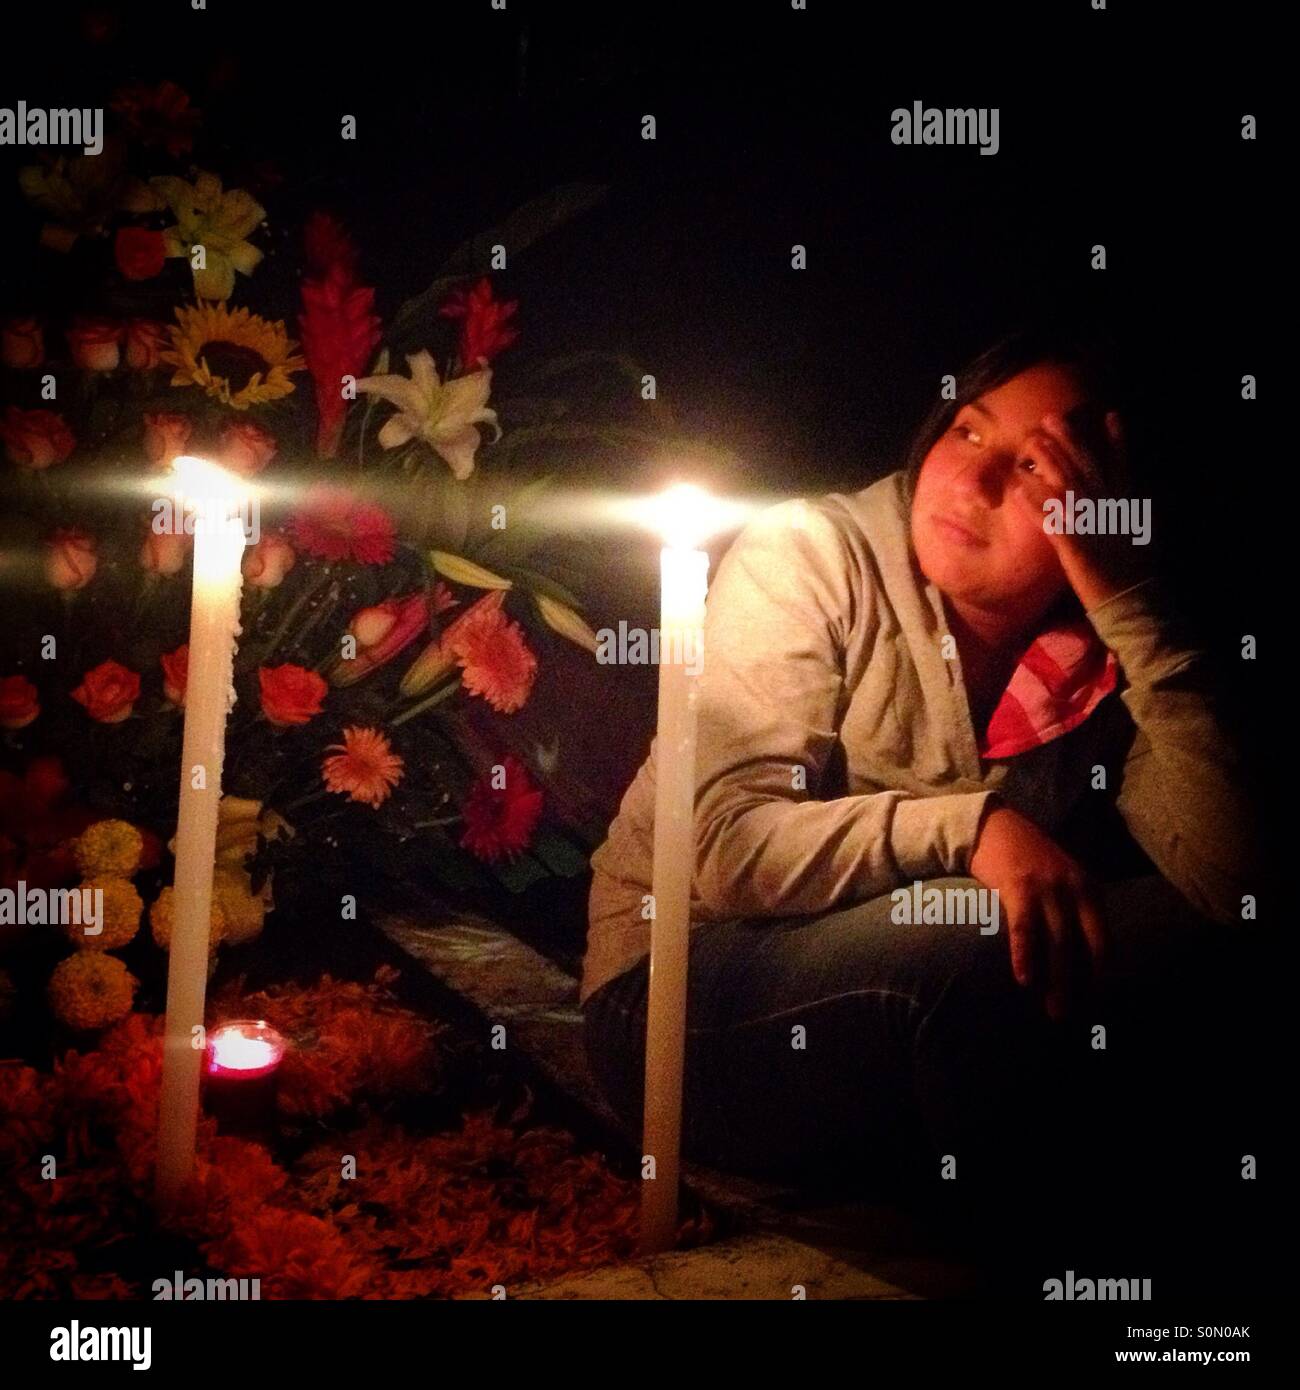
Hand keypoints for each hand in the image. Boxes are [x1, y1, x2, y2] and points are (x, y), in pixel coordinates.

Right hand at [969, 805, 1107, 1020]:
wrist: (994, 826)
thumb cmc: (1025, 859)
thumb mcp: (1062, 880)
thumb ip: (1073, 909)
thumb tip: (1076, 956)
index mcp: (1089, 891)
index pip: (1104, 942)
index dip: (1101, 976)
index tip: (1093, 1003)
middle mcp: (1075, 891)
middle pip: (1085, 949)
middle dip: (1080, 986)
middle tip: (1071, 1015)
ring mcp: (1048, 889)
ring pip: (1059, 944)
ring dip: (1058, 981)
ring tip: (1054, 1009)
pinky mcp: (1019, 887)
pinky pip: (1026, 929)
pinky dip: (1026, 956)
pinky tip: (1025, 979)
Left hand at [1010, 406, 1150, 611]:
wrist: (1133, 601)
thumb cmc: (1132, 572)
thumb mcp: (1136, 534)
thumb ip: (1126, 513)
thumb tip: (1124, 499)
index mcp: (1126, 506)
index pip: (1122, 465)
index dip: (1116, 440)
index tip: (1110, 415)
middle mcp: (1110, 510)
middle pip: (1087, 467)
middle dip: (1069, 441)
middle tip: (1051, 419)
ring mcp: (1092, 525)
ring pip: (1067, 485)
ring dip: (1048, 462)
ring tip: (1031, 444)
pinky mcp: (1074, 545)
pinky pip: (1050, 519)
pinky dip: (1035, 503)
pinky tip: (1019, 489)